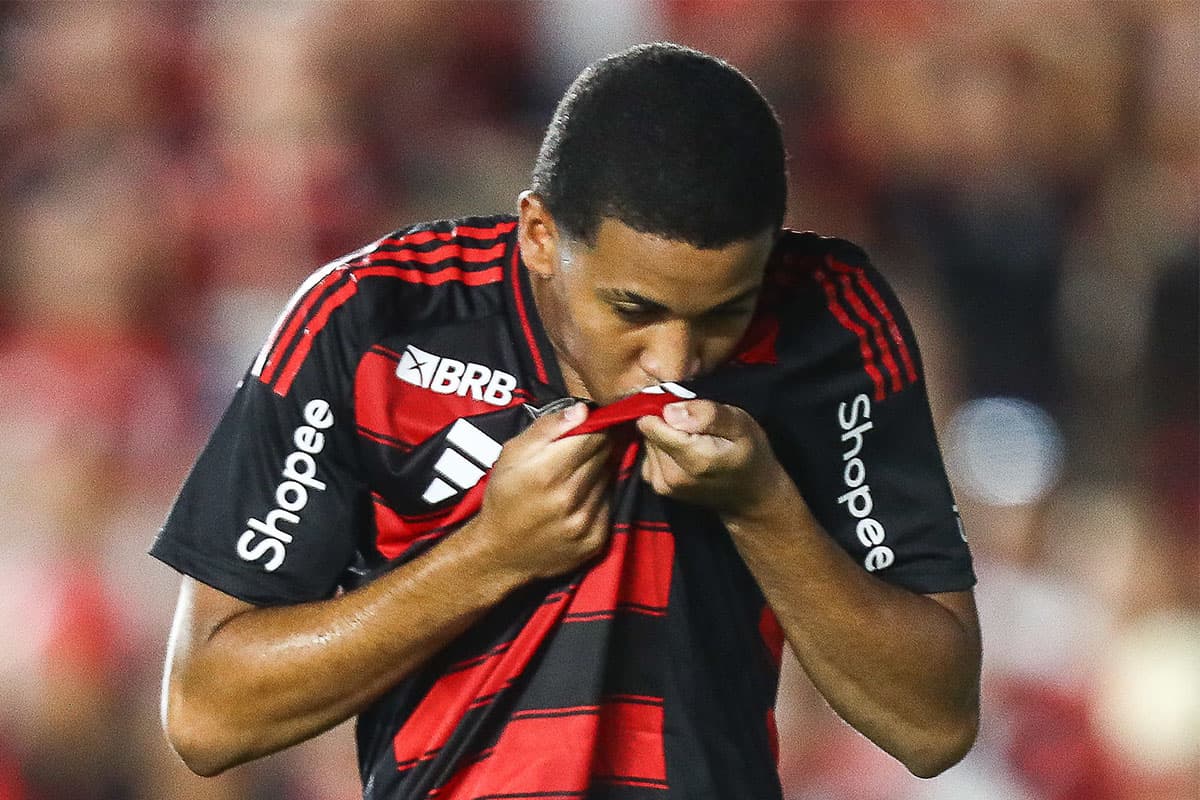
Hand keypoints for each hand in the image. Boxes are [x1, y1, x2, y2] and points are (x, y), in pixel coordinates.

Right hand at [469, 403, 612, 582]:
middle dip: (596, 447)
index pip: (595, 435)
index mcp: (548, 472)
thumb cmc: (504, 497)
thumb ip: (547, 428)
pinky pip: (609, 505)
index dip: (595, 426)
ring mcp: (585, 523)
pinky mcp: (595, 541)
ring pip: (608, 479)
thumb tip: (582, 409)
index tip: (589, 425)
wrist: (500, 553)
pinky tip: (578, 499)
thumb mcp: (512, 454)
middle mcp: (570, 498)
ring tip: (574, 476)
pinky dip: (599, 497)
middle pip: (605, 455)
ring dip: (598, 471)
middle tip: (581, 449)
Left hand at [635, 400, 788, 516]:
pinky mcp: (659, 487)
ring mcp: (663, 485)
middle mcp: (670, 475)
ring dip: (667, 436)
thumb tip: (670, 411)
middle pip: (648, 432)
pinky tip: (686, 452)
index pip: (650, 423)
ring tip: (695, 440)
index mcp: (690, 458)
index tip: (686, 409)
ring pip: (648, 442)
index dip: (664, 408)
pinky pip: (650, 455)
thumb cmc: (750, 454)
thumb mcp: (740, 424)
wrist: (751, 496)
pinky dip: (664, 450)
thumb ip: (707, 415)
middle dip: (667, 422)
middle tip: (696, 427)